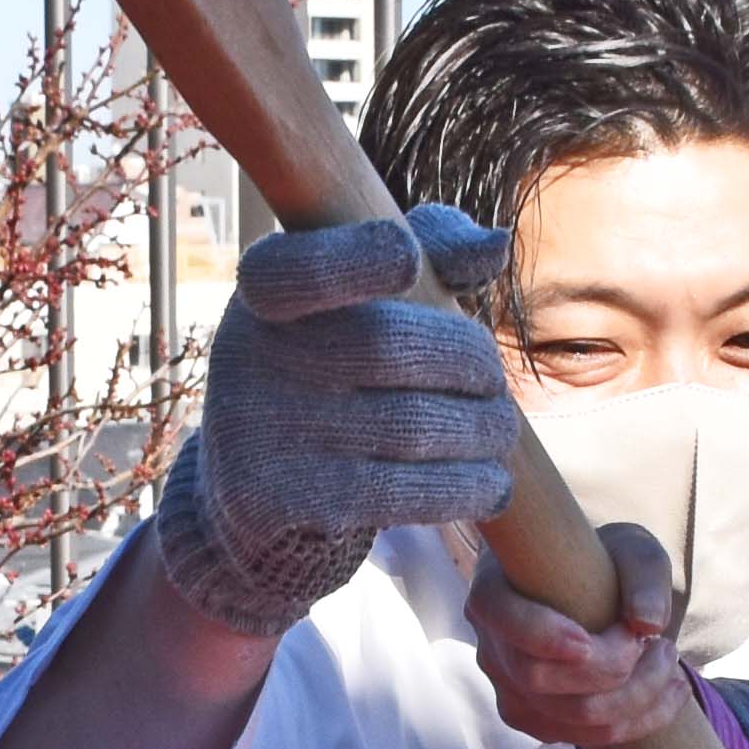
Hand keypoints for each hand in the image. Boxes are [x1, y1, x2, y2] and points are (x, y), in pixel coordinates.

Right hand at [146, 207, 523, 636]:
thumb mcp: (362, 290)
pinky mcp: (277, 500)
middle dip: (470, 364)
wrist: (249, 479)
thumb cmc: (330, 362)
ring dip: (482, 431)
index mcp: (264, 288)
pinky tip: (491, 485)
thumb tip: (494, 248)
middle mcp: (249, 354)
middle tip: (495, 382)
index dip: (356, 258)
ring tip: (499, 431)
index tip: (405, 257)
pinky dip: (466, 488)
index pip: (304, 268)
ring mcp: (258, 432)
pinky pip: (400, 494)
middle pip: (389, 345)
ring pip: (411, 427)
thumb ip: (430, 247)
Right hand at [464, 519, 697, 748]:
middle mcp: (492, 644)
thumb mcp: (632, 551)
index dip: (541, 635)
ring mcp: (509, 688)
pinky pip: (583, 738)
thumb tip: (648, 622)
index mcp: (496, 588)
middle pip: (537, 677)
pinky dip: (636, 722)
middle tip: (662, 644)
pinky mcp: (536, 720)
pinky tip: (670, 693)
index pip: (501, 616)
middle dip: (610, 668)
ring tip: (671, 665)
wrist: (603, 601)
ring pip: (568, 715)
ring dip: (635, 697)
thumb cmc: (608, 565)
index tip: (589, 640)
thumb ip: (644, 575)